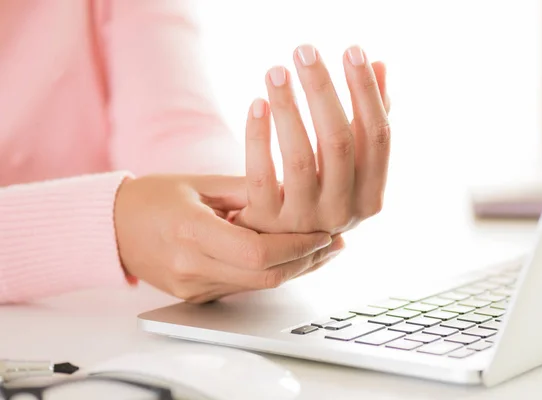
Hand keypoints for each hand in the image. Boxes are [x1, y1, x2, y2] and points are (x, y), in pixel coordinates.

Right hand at [114, 174, 342, 302]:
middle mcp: (191, 267)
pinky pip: (243, 287)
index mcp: (191, 232)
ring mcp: (192, 287)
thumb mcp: (200, 184)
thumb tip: (294, 191)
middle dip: (305, 262)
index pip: (258, 252)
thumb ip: (248, 189)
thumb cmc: (152, 197)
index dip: (297, 246)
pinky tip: (287, 256)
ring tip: (319, 248)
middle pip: (265, 276)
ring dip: (293, 269)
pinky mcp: (194, 296)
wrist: (111, 228)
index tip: (322, 234)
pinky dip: (269, 273)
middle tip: (332, 244)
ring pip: (259, 286)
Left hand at [234, 45, 390, 234]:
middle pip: (339, 143)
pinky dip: (258, 136)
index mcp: (371, 197)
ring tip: (276, 70)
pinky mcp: (266, 221)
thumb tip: (381, 64)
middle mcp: (341, 212)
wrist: (278, 240)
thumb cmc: (320, 189)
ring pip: (298, 157)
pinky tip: (256, 103)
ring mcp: (302, 221)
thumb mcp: (350, 163)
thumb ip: (366, 119)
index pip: (379, 138)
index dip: (367, 92)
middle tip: (304, 50)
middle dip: (323, 91)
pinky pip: (260, 174)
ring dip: (287, 107)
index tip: (353, 50)